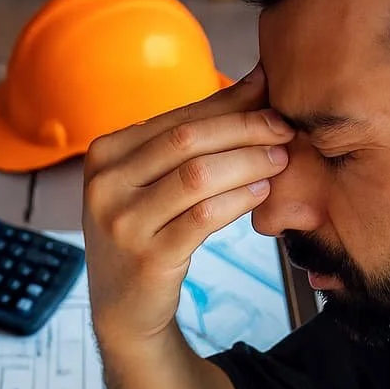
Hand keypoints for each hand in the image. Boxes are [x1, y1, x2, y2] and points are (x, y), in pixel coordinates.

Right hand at [81, 66, 293, 350]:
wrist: (123, 308)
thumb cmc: (145, 233)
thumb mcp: (155, 180)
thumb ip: (196, 133)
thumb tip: (257, 80)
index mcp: (104, 154)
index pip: (177, 119)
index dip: (230, 106)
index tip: (272, 99)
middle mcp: (106, 185)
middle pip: (187, 141)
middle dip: (244, 129)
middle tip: (284, 130)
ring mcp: (123, 222)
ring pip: (198, 176)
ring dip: (248, 163)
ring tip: (280, 160)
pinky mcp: (148, 257)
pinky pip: (204, 217)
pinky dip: (239, 199)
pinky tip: (262, 191)